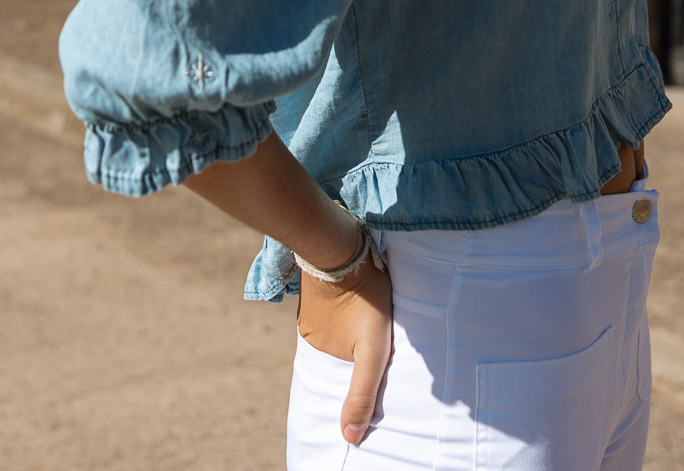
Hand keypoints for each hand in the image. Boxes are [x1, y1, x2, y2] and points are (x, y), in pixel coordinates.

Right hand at [297, 249, 393, 444]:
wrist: (340, 245)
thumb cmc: (364, 298)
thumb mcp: (372, 349)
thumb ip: (362, 392)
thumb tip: (350, 438)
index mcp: (322, 353)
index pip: (339, 379)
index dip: (352, 381)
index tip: (365, 380)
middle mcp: (311, 336)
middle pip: (336, 352)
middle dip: (350, 355)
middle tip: (369, 344)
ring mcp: (312, 310)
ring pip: (334, 329)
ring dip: (347, 329)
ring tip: (365, 324)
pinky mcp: (318, 289)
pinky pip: (331, 308)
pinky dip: (342, 310)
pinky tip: (355, 302)